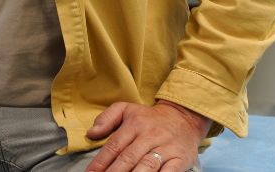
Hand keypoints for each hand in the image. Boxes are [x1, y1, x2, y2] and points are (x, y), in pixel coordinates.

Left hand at [84, 100, 210, 171]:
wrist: (184, 118)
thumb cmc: (150, 117)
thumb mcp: (126, 109)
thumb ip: (107, 118)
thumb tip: (90, 133)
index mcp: (134, 125)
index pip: (114, 146)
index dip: (101, 162)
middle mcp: (149, 137)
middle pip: (128, 158)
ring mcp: (165, 149)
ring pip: (147, 166)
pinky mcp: (180, 159)